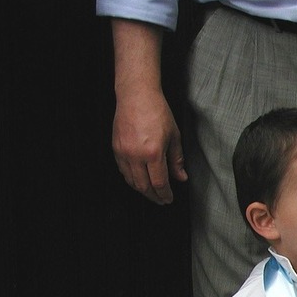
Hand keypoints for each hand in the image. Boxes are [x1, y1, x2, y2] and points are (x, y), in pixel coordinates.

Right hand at [109, 19, 187, 204]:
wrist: (136, 96)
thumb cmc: (158, 112)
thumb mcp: (174, 137)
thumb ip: (177, 160)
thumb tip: (181, 178)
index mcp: (153, 152)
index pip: (159, 183)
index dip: (165, 194)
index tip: (169, 199)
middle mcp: (136, 155)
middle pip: (144, 186)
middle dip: (154, 196)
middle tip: (161, 200)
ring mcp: (123, 152)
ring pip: (131, 181)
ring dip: (142, 190)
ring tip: (152, 193)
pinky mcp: (115, 148)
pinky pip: (123, 171)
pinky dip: (131, 179)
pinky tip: (139, 180)